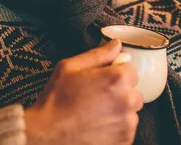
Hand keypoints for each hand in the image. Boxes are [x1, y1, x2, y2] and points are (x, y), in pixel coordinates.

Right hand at [25, 40, 142, 144]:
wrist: (45, 135)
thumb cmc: (55, 101)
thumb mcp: (70, 67)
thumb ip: (98, 54)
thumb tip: (116, 44)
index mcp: (117, 79)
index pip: (131, 70)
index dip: (117, 73)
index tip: (104, 80)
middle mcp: (126, 101)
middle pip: (134, 92)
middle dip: (120, 93)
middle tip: (97, 98)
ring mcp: (127, 124)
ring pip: (131, 113)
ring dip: (119, 112)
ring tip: (95, 114)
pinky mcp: (124, 141)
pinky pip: (127, 130)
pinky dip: (116, 129)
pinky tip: (97, 126)